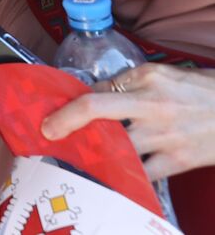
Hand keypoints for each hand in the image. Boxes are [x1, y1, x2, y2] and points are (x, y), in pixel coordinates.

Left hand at [43, 64, 214, 179]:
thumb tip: (95, 92)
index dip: (73, 102)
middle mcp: (153, 103)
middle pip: (97, 109)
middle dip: (66, 121)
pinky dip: (124, 175)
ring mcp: (165, 134)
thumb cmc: (201, 91)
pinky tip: (111, 175)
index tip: (54, 114)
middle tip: (48, 131)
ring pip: (115, 145)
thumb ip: (130, 82)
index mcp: (147, 77)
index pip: (100, 87)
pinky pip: (142, 172)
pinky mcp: (178, 159)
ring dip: (92, 151)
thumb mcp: (164, 74)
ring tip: (77, 155)